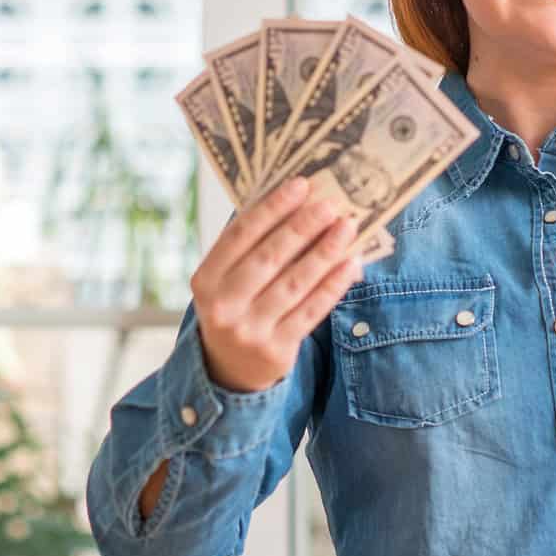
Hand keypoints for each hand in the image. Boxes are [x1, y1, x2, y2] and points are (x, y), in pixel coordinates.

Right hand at [189, 176, 363, 393]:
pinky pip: (311, 312)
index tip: (300, 185)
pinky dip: (333, 286)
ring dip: (324, 252)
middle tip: (330, 204)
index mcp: (206, 279)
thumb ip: (252, 247)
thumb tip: (298, 204)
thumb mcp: (227, 280)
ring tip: (347, 228)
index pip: (240, 235)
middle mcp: (222, 306)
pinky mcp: (276, 350)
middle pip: (269, 258)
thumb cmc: (235, 308)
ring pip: (294, 284)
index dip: (272, 208)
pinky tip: (350, 264)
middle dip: (303, 227)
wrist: (229, 370)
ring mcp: (249, 331)